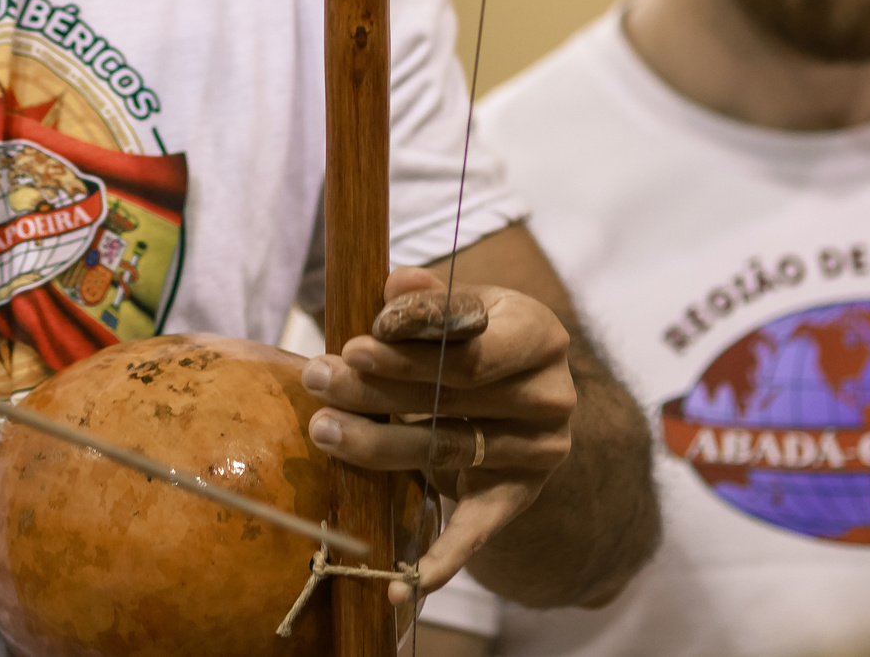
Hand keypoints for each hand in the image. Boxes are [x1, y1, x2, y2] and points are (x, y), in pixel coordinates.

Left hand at [301, 266, 578, 600]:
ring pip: (448, 449)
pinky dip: (439, 561)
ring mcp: (538, 451)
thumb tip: (394, 285)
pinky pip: (476, 532)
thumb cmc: (477, 337)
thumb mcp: (465, 306)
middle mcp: (550, 394)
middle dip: (377, 386)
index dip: (411, 342)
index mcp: (539, 332)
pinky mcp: (517, 497)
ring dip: (378, 445)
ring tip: (324, 430)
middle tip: (319, 378)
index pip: (471, 338)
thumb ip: (429, 297)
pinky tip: (400, 585)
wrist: (524, 396)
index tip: (356, 343)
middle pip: (453, 392)